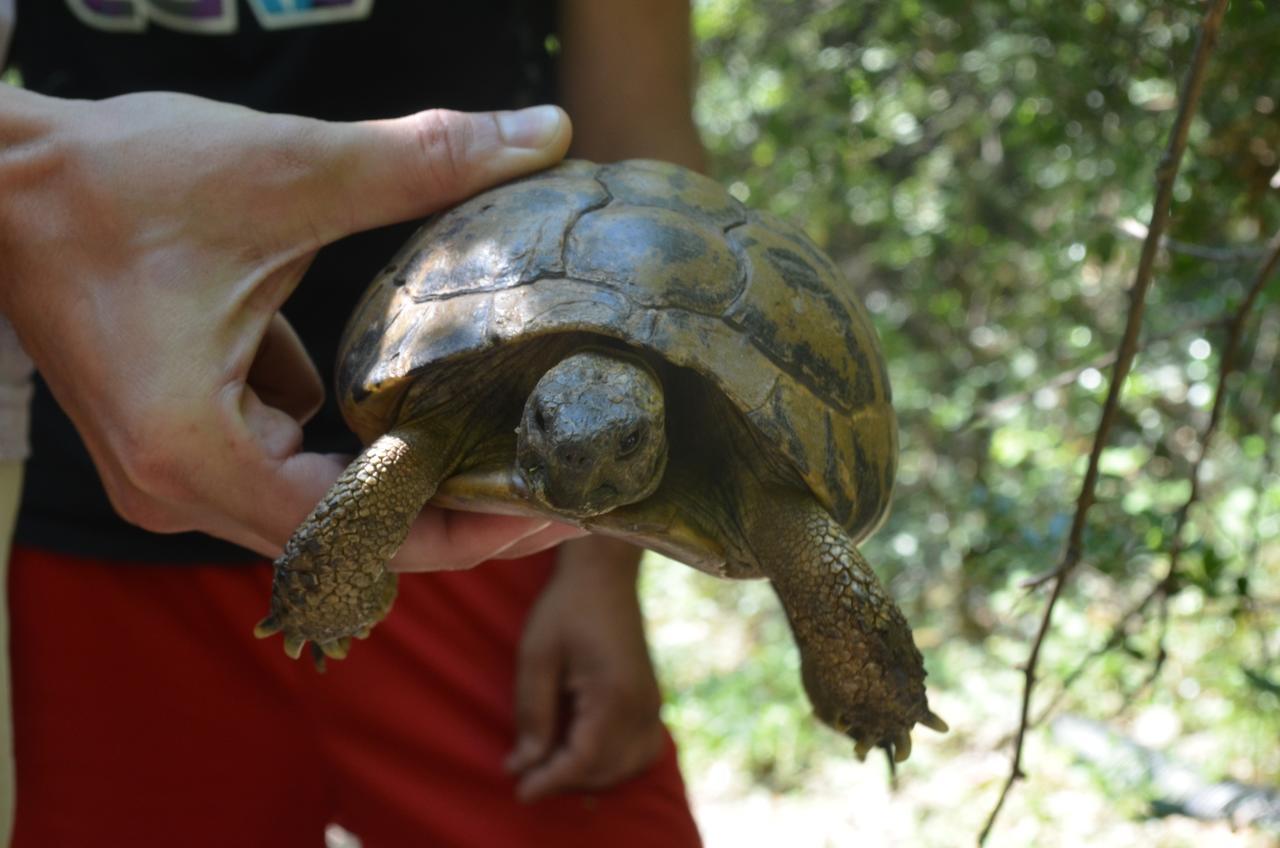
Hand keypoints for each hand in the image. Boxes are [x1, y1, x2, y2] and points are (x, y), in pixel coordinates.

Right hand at [0, 85, 572, 566]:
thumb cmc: (109, 182)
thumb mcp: (284, 170)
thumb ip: (420, 159)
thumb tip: (542, 134)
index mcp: (195, 454)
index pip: (359, 536)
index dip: (464, 533)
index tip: (548, 512)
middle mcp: (177, 488)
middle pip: (346, 537)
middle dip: (450, 514)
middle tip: (551, 487)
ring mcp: (172, 470)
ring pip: (319, 503)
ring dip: (404, 479)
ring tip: (504, 449)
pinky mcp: (179, 436)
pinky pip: (284, 461)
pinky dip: (348, 441)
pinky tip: (409, 403)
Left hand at [506, 536, 664, 800]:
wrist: (605, 575)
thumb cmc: (566, 607)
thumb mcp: (536, 656)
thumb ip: (533, 713)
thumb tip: (524, 765)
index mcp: (615, 694)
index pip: (584, 759)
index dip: (550, 781)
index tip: (520, 791)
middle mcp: (642, 706)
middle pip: (605, 769)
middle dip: (565, 780)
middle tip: (525, 775)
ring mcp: (652, 704)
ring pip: (625, 766)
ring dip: (589, 775)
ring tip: (551, 765)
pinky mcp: (652, 701)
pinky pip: (640, 750)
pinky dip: (614, 764)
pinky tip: (584, 755)